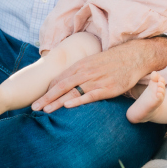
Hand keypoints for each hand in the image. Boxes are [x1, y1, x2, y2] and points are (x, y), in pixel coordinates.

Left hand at [38, 37, 166, 109]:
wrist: (133, 56)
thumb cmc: (111, 61)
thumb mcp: (92, 62)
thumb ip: (80, 71)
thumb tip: (67, 82)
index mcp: (80, 66)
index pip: (59, 80)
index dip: (47, 91)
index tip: (36, 100)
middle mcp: (85, 73)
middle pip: (61, 87)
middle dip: (46, 98)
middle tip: (33, 108)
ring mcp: (96, 80)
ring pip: (73, 92)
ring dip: (57, 102)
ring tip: (45, 111)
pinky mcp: (107, 88)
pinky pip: (90, 95)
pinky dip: (79, 101)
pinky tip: (69, 106)